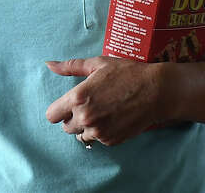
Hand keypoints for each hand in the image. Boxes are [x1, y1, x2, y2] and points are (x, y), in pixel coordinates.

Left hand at [44, 56, 168, 145]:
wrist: (156, 91)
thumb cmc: (127, 73)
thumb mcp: (98, 64)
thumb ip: (70, 67)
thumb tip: (49, 64)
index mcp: (78, 97)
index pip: (52, 115)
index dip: (59, 110)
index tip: (68, 105)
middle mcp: (85, 117)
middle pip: (66, 128)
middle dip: (74, 118)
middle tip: (90, 105)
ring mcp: (98, 131)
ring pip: (81, 135)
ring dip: (87, 127)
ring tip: (103, 112)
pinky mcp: (111, 140)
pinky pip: (98, 139)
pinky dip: (102, 131)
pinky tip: (113, 118)